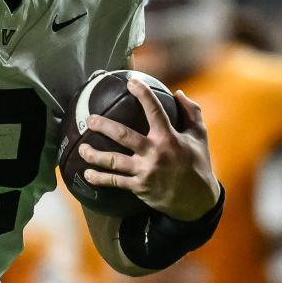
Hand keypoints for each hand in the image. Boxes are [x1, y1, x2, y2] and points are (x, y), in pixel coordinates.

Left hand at [78, 79, 219, 220]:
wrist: (197, 200)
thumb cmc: (198, 164)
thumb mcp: (200, 136)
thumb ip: (191, 112)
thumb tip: (178, 92)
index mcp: (169, 138)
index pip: (154, 111)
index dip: (143, 94)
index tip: (130, 82)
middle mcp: (155, 153)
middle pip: (123, 136)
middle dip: (104, 126)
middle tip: (90, 120)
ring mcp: (145, 171)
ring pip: (114, 161)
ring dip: (95, 155)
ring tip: (81, 148)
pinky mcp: (139, 187)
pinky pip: (115, 182)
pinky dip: (99, 178)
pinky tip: (87, 174)